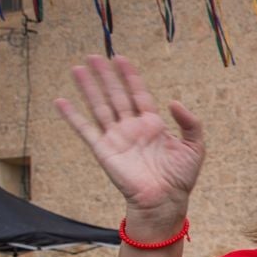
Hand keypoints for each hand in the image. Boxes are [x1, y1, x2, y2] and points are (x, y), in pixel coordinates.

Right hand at [55, 55, 203, 228]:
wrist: (164, 200)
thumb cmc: (181, 177)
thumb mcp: (195, 147)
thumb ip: (190, 122)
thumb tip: (173, 101)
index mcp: (152, 124)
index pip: (138, 94)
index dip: (130, 76)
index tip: (121, 59)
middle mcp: (132, 128)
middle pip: (116, 95)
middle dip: (105, 76)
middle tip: (94, 56)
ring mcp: (116, 138)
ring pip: (99, 106)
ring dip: (88, 88)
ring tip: (77, 69)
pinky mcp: (104, 151)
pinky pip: (85, 130)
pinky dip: (72, 116)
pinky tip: (61, 101)